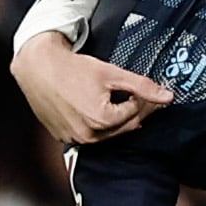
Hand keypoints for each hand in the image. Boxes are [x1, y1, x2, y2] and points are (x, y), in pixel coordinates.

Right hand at [12, 32, 172, 142]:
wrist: (37, 67)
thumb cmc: (72, 68)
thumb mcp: (112, 73)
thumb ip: (142, 87)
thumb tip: (168, 97)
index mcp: (103, 120)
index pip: (136, 112)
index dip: (145, 101)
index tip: (151, 93)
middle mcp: (89, 135)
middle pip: (123, 126)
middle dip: (135, 112)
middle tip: (141, 98)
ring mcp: (75, 138)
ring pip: (107, 133)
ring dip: (117, 120)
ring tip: (120, 103)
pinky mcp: (63, 137)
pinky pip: (89, 135)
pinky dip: (98, 126)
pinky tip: (98, 110)